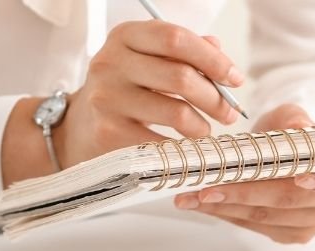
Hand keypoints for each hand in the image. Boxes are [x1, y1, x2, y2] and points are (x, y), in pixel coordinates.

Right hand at [2, 22, 240, 185]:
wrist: (79, 128)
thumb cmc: (125, 91)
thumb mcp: (147, 61)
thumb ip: (183, 52)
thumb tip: (219, 52)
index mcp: (125, 37)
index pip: (176, 39)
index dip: (212, 60)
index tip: (235, 79)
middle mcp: (111, 63)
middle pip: (180, 77)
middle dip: (215, 98)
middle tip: (229, 112)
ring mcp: (107, 99)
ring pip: (176, 113)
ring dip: (202, 126)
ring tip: (204, 131)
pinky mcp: (109, 133)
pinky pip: (162, 144)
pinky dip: (182, 149)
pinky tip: (184, 148)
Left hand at [173, 104, 314, 243]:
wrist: (290, 152)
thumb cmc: (297, 134)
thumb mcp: (296, 117)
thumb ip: (296, 122)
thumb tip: (297, 129)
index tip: (301, 177)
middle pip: (293, 202)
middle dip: (247, 194)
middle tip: (210, 187)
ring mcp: (311, 225)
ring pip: (268, 217)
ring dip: (228, 207)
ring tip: (195, 195)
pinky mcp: (287, 234)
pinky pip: (256, 226)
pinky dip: (228, 214)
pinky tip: (204, 204)